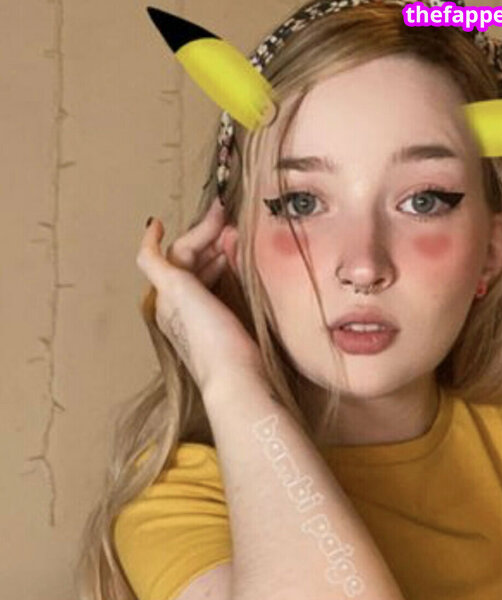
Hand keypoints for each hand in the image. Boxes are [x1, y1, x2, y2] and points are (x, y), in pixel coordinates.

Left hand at [137, 199, 263, 395]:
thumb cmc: (208, 339)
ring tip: (244, 243)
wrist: (237, 380)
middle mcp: (182, 310)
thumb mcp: (175, 291)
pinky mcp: (227, 332)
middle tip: (237, 224)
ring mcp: (205, 321)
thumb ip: (155, 261)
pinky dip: (231, 273)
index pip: (181, 251)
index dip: (200, 230)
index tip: (221, 211)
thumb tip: (151, 228)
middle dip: (213, 240)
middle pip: (195, 263)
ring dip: (224, 254)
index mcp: (167, 300)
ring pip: (210, 275)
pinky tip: (242, 267)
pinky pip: (224, 292)